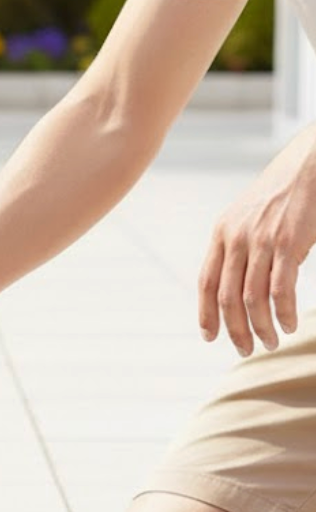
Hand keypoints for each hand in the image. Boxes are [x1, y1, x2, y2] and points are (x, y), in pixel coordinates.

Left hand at [198, 126, 315, 354]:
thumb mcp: (247, 217)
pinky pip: (280, 289)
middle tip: (246, 349)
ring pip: (251, 299)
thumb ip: (238, 246)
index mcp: (221, 234)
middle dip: (235, 329)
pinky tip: (290, 324)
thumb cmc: (282, 192)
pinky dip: (284, 312)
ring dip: (261, 326)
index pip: (206, 283)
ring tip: (270, 341)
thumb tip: (238, 283)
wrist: (309, 162)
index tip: (210, 336)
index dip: (206, 313)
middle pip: (227, 298)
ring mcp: (261, 241)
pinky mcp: (288, 243)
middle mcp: (235, 239)